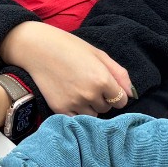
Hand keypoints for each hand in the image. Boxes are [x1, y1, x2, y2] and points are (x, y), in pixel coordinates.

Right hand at [0, 21, 133, 116]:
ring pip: (92, 115)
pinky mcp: (60, 109)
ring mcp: (74, 103)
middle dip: (102, 99)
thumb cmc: (69, 47)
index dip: (115, 94)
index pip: (121, 100)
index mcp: (102, 79)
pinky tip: (69, 98)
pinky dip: (76, 112)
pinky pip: (76, 119)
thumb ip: (119, 74)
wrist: (37, 49)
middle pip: (106, 108)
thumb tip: (131, 94)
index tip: (107, 87)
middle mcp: (90, 94)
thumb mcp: (98, 54)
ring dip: (89, 107)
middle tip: (87, 84)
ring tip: (77, 91)